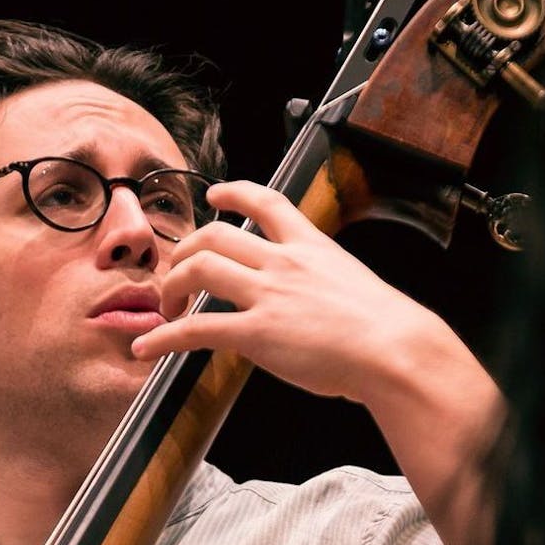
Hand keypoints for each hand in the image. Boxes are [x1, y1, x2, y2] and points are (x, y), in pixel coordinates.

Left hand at [133, 179, 503, 544]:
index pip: (266, 203)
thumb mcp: (357, 286)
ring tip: (164, 308)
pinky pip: (195, 329)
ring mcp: (268, 295)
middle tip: (178, 272)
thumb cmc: (388, 329)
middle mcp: (284, 262)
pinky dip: (164, 338)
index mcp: (311, 247)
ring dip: (171, 287)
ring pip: (199, 269)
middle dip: (186, 251)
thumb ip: (327, 286)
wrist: (396, 351)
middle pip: (215, 235)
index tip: (216, 195)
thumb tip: (316, 303)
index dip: (234, 193)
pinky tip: (149, 348)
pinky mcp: (256, 333)